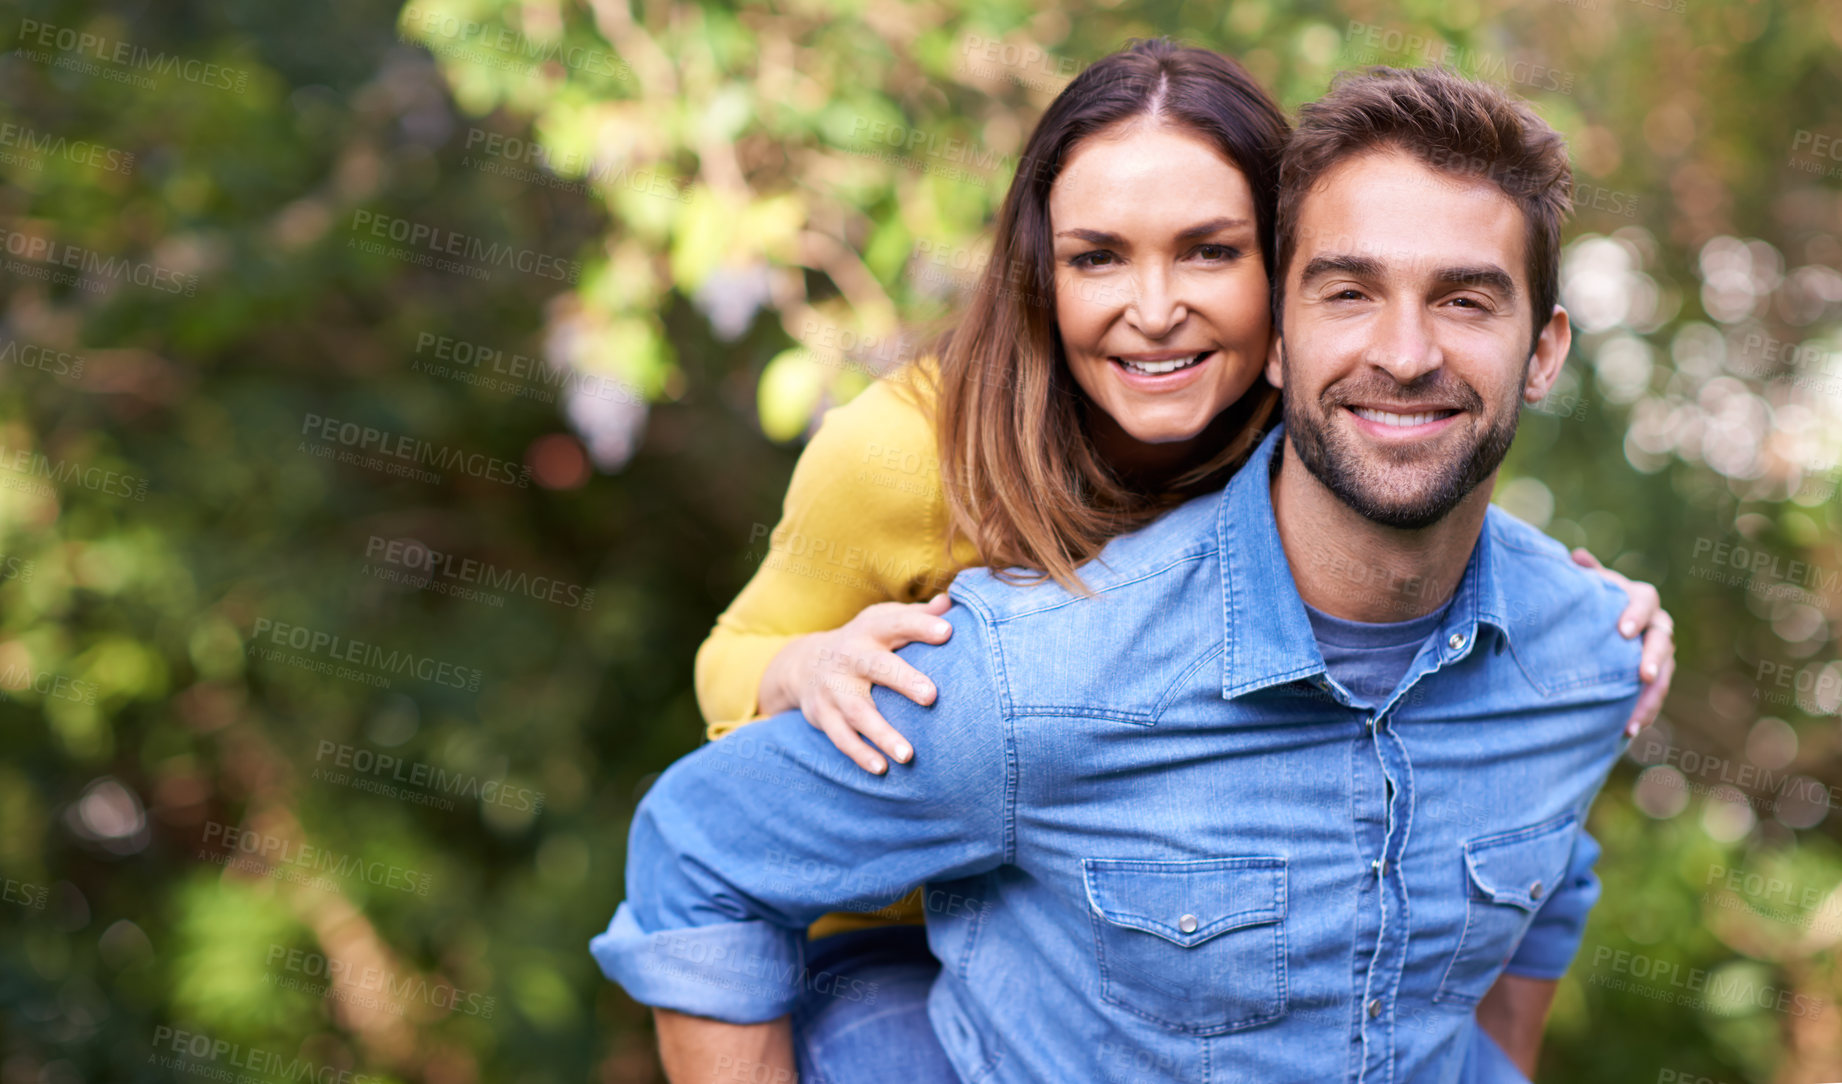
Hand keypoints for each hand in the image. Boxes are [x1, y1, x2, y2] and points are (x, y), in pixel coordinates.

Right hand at [760, 594, 953, 772]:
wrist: (804, 663)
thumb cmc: (864, 641)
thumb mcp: (884, 620)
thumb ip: (919, 615)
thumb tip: (953, 600)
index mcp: (871, 630)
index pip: (898, 623)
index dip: (921, 625)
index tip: (947, 632)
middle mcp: (850, 656)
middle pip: (876, 667)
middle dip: (903, 680)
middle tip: (931, 696)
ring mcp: (834, 687)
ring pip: (857, 712)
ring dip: (881, 734)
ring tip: (908, 755)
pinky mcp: (823, 715)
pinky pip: (841, 737)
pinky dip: (859, 754)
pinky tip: (881, 769)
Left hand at [1571, 548, 1674, 737]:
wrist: (1597, 625)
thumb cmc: (1587, 601)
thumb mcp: (1583, 587)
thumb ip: (1582, 576)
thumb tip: (1575, 557)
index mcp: (1638, 598)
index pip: (1645, 599)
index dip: (1636, 613)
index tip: (1622, 631)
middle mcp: (1655, 624)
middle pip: (1663, 638)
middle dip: (1655, 657)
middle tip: (1644, 675)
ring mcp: (1658, 651)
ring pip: (1664, 673)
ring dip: (1652, 696)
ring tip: (1634, 721)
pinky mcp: (1654, 676)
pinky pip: (1655, 694)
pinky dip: (1643, 711)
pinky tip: (1627, 730)